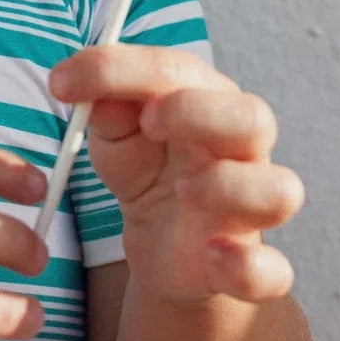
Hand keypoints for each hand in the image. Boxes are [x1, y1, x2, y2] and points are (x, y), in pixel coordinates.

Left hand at [49, 45, 303, 307]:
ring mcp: (251, 212)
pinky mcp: (248, 267)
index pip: (179, 70)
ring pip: (279, 191)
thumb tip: (88, 89)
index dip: (121, 68)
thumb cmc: (146, 173)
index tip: (60, 83)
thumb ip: (107, 113)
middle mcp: (242, 152)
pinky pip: (273, 272)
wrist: (161, 249)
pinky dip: (248, 267)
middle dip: (199, 112)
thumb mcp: (116, 139)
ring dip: (231, 186)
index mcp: (209, 104)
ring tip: (183, 190)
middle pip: (254, 119)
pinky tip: (212, 256)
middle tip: (147, 122)